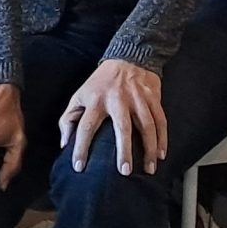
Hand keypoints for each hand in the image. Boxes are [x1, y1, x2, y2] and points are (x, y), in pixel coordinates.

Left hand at [59, 59, 166, 175]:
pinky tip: (161, 154)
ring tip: (149, 168)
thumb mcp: (79, 95)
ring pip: (146, 126)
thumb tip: (64, 144)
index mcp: (96, 100)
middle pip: (122, 127)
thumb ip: (68, 119)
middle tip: (124, 171)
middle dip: (124, 150)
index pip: (86, 126)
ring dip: (149, 148)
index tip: (79, 166)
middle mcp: (118, 99)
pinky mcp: (153, 97)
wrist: (129, 56)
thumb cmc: (101, 82)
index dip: (81, 147)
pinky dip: (162, 138)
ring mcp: (138, 98)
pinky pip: (160, 120)